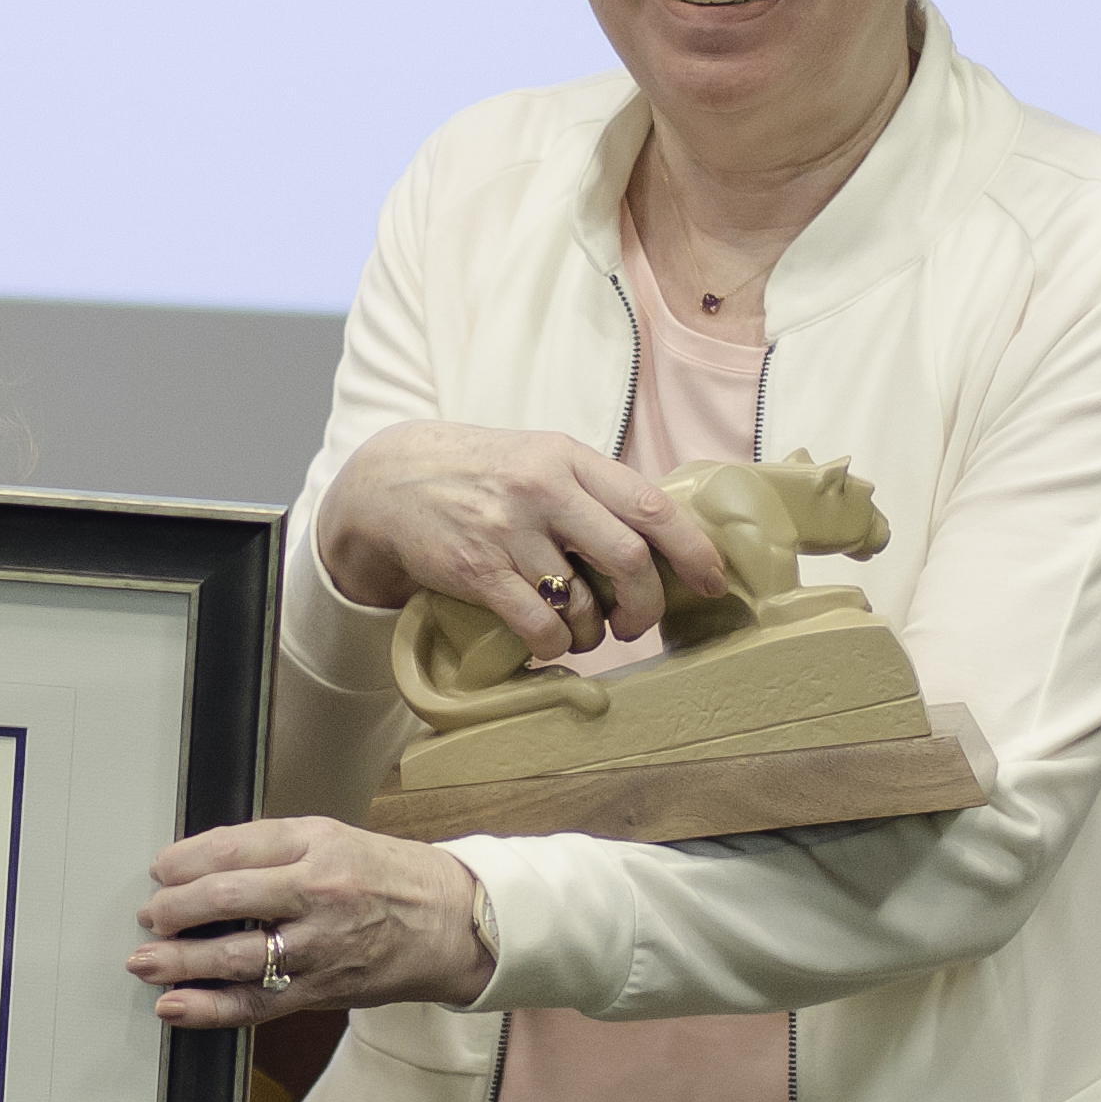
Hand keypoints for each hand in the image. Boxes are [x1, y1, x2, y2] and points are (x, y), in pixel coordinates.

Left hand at [126, 817, 490, 1029]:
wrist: (451, 922)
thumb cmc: (387, 875)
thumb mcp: (332, 838)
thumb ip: (270, 849)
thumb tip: (200, 862)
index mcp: (317, 845)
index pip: (235, 847)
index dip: (186, 860)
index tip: (160, 870)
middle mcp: (318, 893)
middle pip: (229, 898)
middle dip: (175, 909)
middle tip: (149, 916)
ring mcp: (320, 946)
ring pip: (237, 956)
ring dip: (181, 961)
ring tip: (145, 962)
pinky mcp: (322, 989)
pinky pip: (258, 1002)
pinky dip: (212, 1008)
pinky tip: (177, 1006)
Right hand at [314, 421, 727, 662]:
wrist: (390, 481)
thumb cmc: (481, 475)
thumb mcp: (540, 459)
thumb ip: (594, 491)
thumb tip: (664, 540)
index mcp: (568, 458)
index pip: (652, 506)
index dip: (692, 551)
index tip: (710, 583)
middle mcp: (543, 490)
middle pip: (630, 560)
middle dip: (646, 605)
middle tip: (637, 623)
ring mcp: (509, 531)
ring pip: (584, 602)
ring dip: (593, 630)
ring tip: (582, 628)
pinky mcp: (477, 570)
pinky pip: (539, 625)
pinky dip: (553, 643)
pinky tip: (546, 639)